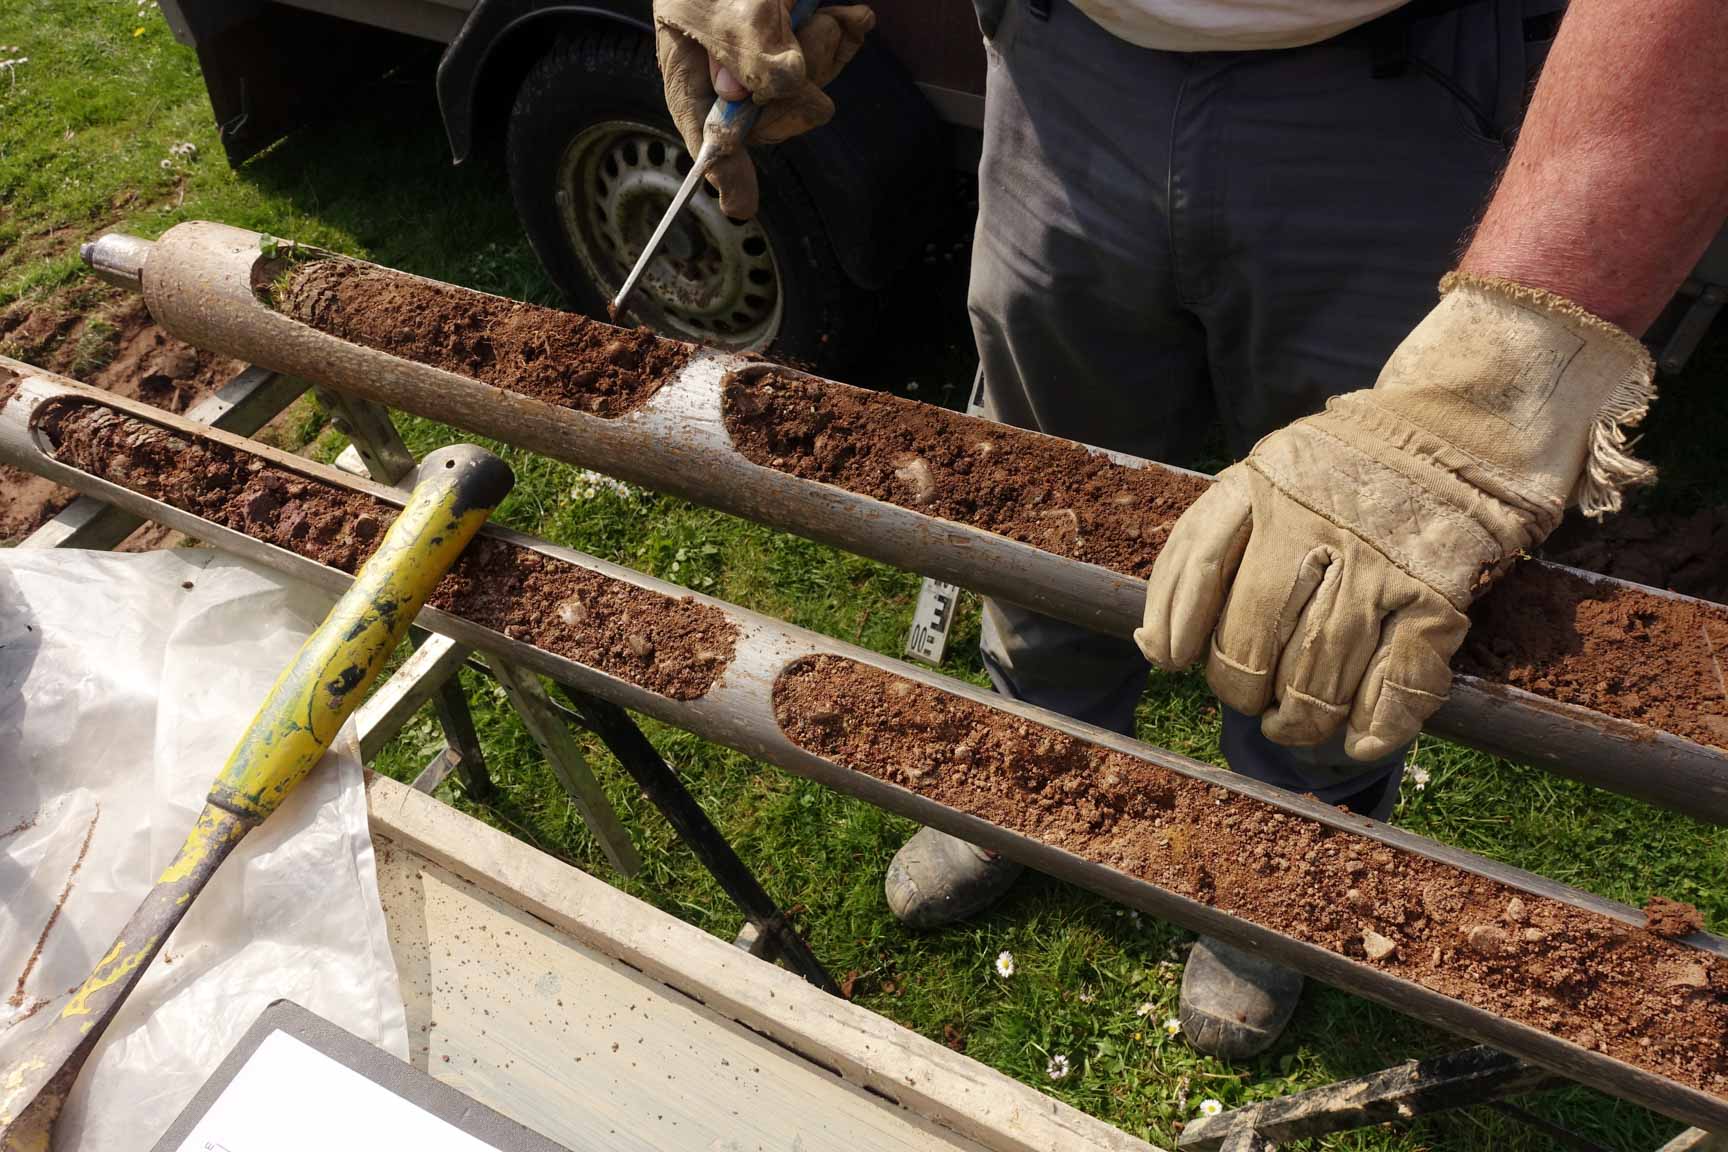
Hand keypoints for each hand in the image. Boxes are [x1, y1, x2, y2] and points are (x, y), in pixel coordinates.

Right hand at [654, 0, 874, 218]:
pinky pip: (836, 55)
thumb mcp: (725, 2)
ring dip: (827, 54)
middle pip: (770, 115)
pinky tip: (848, 15)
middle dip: (798, 93)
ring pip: (810, 87)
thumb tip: (769, 94)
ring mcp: (774, 47)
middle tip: (804, 49)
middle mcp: (731, 62)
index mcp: (691, 59)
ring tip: (824, 17)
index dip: (724, 164)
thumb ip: (747, 50)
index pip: (704, 127)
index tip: (741, 202)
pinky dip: (847, 35)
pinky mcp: (809, 30)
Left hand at [1136, 274, 1655, 759]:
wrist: (1471, 419)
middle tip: (1251, 699)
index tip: (1174, 660)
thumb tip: (1152, 647)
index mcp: (1265, 483)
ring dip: (1300, 718)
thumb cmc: (1355, 466)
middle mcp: (1315, 520)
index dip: (1178, 624)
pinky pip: (1398, 680)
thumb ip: (1212, 547)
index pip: (1199, 562)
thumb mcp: (1272, 476)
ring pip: (1317, 668)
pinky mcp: (1439, 594)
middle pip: (1252, 632)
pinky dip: (1376, 724)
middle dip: (1242, 685)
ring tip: (1295, 726)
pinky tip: (1358, 740)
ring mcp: (1379, 560)